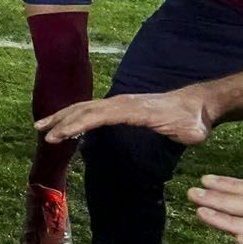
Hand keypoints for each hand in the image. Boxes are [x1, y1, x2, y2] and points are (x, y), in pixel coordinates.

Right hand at [37, 89, 212, 145]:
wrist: (199, 104)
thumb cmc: (193, 122)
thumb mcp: (189, 132)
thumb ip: (181, 135)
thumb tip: (174, 140)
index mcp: (134, 109)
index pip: (98, 115)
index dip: (77, 125)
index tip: (59, 135)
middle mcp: (123, 103)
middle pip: (85, 109)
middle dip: (62, 121)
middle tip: (43, 134)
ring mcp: (121, 103)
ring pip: (86, 107)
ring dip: (63, 116)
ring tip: (43, 126)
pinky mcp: (122, 106)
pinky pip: (93, 110)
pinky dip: (75, 115)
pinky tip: (65, 123)